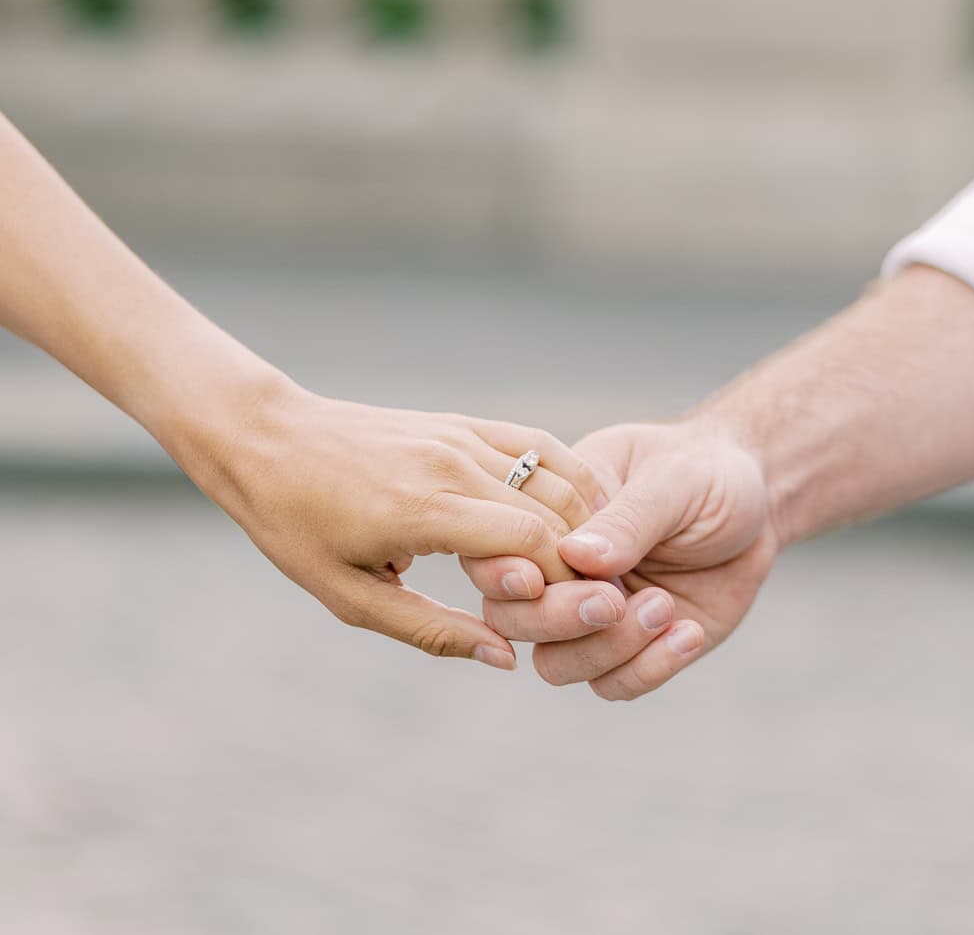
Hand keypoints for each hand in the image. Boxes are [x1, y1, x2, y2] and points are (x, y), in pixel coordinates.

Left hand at [189, 375, 602, 668]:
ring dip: (583, 524)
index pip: (531, 543)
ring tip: (590, 570)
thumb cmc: (298, 525)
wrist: (269, 439)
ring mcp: (461, 435)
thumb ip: (433, 631)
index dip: (567, 587)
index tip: (580, 623)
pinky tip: (580, 515)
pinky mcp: (462, 421)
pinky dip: (568, 478)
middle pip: (554, 513)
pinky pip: (536, 445)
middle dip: (584, 564)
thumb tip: (506, 658)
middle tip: (597, 606)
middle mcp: (452, 463)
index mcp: (422, 510)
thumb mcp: (350, 597)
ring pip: (556, 475)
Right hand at [463, 414, 776, 698]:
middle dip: (557, 618)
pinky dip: (648, 669)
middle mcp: (559, 568)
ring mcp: (592, 612)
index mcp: (550, 511)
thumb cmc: (704, 470)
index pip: (497, 549)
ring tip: (665, 606)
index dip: (504, 571)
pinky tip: (689, 633)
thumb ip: (628, 517)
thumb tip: (576, 555)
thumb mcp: (673, 479)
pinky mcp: (632, 647)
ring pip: (557, 663)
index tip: (543, 576)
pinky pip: (614, 685)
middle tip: (615, 600)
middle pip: (513, 617)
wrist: (756, 499)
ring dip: (607, 648)